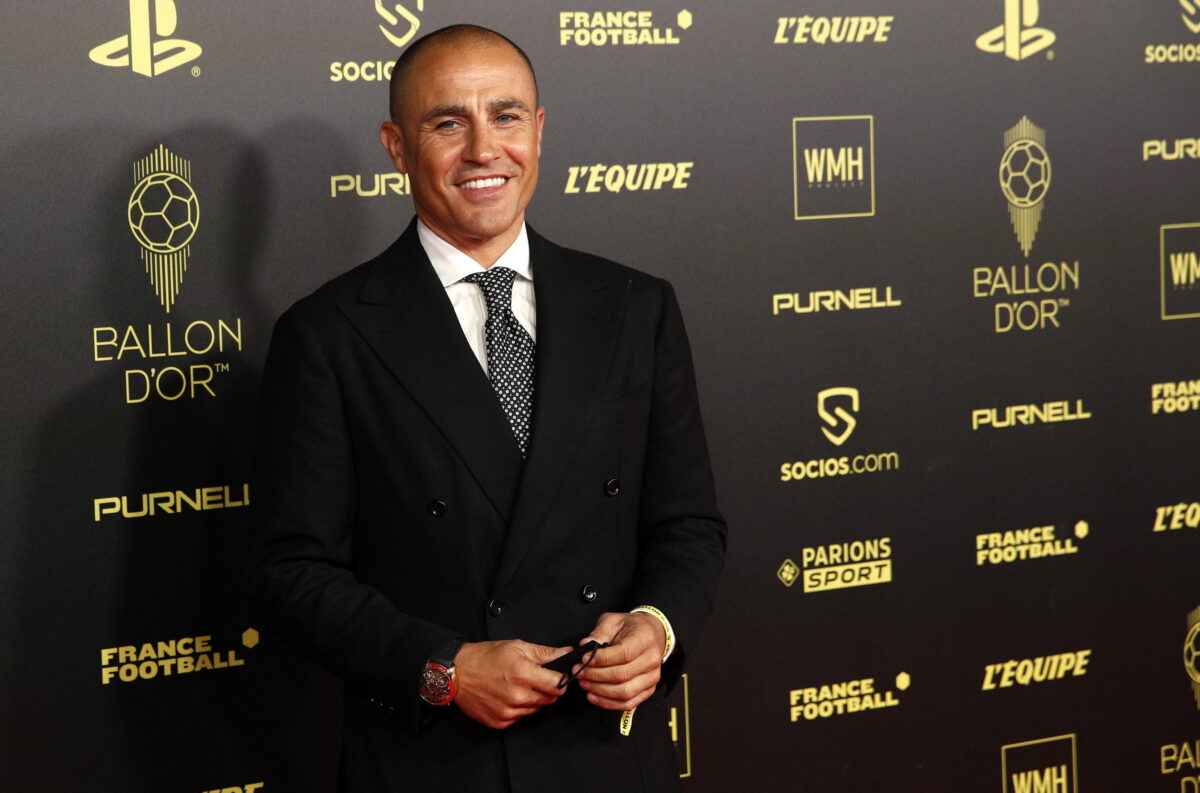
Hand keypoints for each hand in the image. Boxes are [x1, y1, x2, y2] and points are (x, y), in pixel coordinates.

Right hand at [452, 640, 571, 728]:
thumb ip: (545, 653)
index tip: (557, 677)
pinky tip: (505, 696)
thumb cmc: (485, 657)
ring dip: (531, 700)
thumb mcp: (517, 646)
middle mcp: (518, 696)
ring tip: (515, 686)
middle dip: (545, 689)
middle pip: (549, 700)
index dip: (561, 681)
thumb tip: (565, 653)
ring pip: (535, 709)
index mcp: (524, 674)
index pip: (558, 687)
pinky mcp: (499, 722)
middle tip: (531, 679)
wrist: (457, 672)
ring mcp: (508, 711)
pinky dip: (517, 709)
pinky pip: (519, 718)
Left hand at [574, 612, 664, 710]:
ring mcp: (652, 677)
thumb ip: (600, 632)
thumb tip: (585, 644)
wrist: (651, 633)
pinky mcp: (648, 689)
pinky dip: (609, 703)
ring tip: (584, 683)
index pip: (623, 654)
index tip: (584, 659)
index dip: (601, 660)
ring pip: (625, 692)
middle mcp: (652, 659)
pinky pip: (628, 703)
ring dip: (600, 691)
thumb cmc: (631, 627)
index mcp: (645, 639)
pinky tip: (594, 696)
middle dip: (596, 676)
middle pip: (622, 675)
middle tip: (579, 672)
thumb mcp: (613, 620)